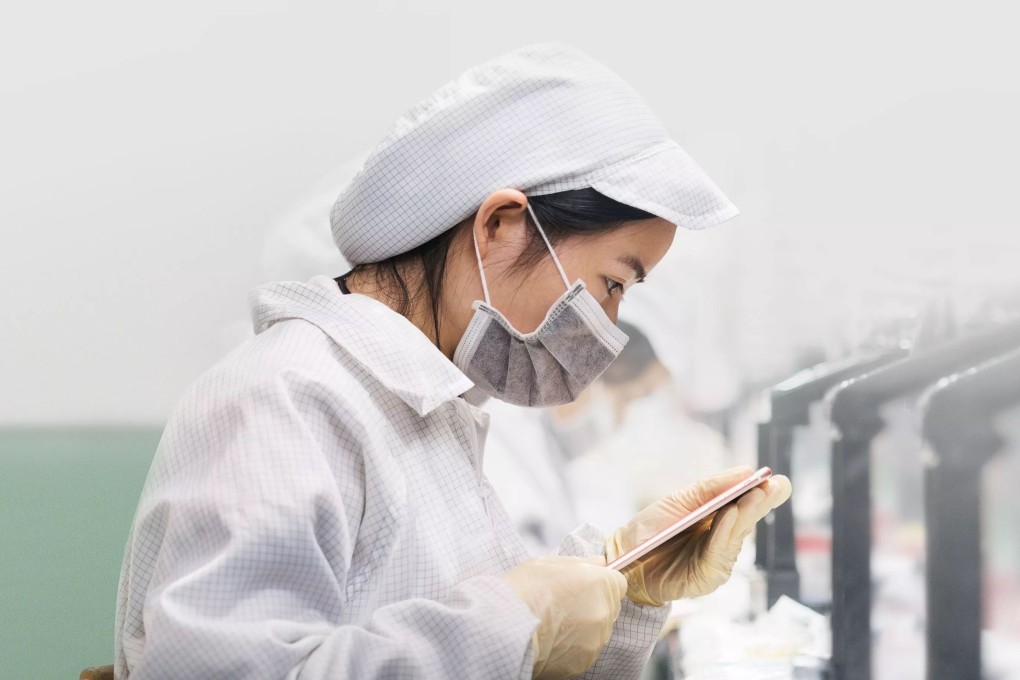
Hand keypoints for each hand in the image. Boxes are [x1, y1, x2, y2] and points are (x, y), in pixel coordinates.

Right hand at [502, 556, 627, 678]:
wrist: (506, 628)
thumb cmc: (524, 591)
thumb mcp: (548, 563)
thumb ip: (581, 562)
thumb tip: (599, 562)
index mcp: (600, 584)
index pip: (618, 582)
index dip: (601, 583)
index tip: (586, 585)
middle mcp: (604, 612)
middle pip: (610, 607)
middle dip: (593, 604)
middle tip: (565, 604)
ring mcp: (597, 640)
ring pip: (599, 630)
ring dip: (585, 627)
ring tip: (556, 624)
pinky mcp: (585, 662)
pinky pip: (586, 650)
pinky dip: (574, 647)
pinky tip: (553, 640)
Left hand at [605, 466, 791, 606]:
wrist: (624, 556)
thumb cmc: (653, 528)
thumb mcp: (680, 501)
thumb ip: (710, 488)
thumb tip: (746, 471)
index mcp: (721, 520)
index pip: (749, 506)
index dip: (764, 494)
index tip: (777, 481)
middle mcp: (725, 540)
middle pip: (747, 520)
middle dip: (760, 502)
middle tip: (772, 486)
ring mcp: (718, 560)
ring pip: (736, 536)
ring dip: (745, 515)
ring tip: (751, 497)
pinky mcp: (707, 577)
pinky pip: (718, 553)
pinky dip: (723, 533)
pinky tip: (730, 515)